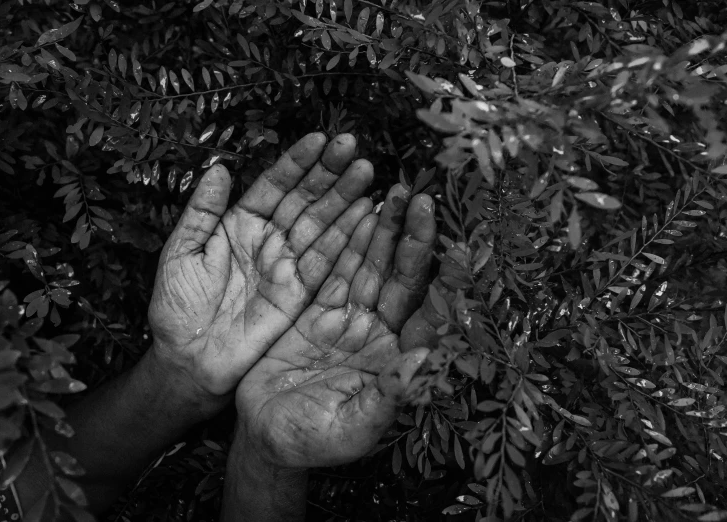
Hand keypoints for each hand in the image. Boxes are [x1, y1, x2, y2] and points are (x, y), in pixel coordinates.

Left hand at [147, 133, 374, 404]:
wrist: (189, 361)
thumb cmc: (176, 307)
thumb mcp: (180, 254)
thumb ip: (202, 212)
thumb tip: (218, 169)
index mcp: (240, 223)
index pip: (274, 185)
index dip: (297, 163)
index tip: (320, 139)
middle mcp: (270, 239)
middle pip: (305, 199)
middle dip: (330, 173)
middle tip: (353, 148)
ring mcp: (288, 265)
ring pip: (322, 224)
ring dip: (345, 199)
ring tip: (367, 172)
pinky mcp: (302, 293)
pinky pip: (328, 261)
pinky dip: (349, 239)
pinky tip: (368, 214)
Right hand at [235, 185, 435, 467]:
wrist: (265, 434)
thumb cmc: (309, 441)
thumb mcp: (349, 429)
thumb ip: (388, 398)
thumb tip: (428, 362)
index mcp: (396, 362)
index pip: (430, 317)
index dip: (447, 285)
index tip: (461, 252)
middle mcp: (381, 334)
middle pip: (405, 280)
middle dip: (415, 241)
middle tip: (423, 201)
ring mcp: (352, 317)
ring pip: (374, 266)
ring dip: (386, 231)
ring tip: (397, 194)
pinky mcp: (321, 308)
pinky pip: (339, 268)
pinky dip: (350, 241)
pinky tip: (360, 212)